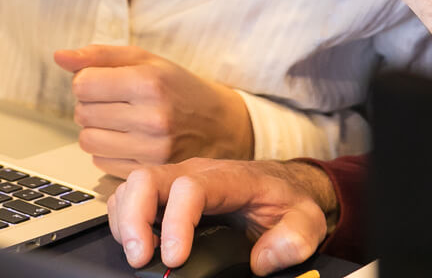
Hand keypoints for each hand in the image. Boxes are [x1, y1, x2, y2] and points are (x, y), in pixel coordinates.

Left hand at [53, 45, 253, 177]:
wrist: (220, 125)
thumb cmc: (177, 87)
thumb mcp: (145, 60)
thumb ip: (99, 55)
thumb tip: (59, 57)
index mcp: (149, 83)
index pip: (83, 84)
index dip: (86, 81)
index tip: (103, 81)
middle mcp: (152, 118)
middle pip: (82, 113)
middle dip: (91, 105)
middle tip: (116, 102)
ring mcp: (152, 150)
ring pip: (87, 141)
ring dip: (96, 130)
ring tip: (121, 121)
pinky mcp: (150, 172)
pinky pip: (100, 163)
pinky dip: (107, 151)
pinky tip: (129, 140)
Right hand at [108, 158, 335, 275]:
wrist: (279, 186)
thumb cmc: (285, 202)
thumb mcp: (307, 220)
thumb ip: (295, 239)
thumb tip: (262, 259)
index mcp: (230, 178)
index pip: (191, 189)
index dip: (176, 222)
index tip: (174, 258)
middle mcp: (196, 172)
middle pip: (148, 179)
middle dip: (135, 218)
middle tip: (139, 257)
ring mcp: (176, 179)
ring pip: (133, 186)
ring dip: (125, 221)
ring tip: (137, 255)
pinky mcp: (165, 192)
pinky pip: (131, 196)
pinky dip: (124, 220)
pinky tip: (137, 244)